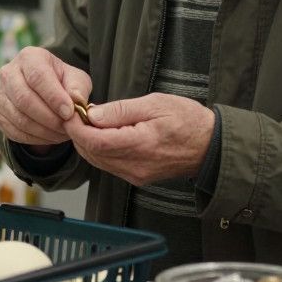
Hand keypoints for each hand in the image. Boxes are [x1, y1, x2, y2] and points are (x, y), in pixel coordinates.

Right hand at [0, 47, 91, 149]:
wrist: (44, 91)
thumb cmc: (62, 82)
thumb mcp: (76, 79)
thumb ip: (78, 88)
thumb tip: (75, 100)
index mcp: (29, 57)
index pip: (38, 77)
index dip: (54, 97)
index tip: (70, 112)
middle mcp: (9, 73)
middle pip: (24, 99)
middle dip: (49, 118)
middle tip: (67, 127)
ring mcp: (0, 94)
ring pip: (19, 118)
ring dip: (44, 131)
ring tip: (62, 133)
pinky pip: (15, 131)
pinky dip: (36, 138)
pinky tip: (51, 136)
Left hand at [66, 93, 214, 186]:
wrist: (210, 146)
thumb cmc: (187, 120)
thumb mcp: (155, 104)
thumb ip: (121, 110)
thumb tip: (93, 115)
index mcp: (140, 144)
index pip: (95, 142)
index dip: (77, 127)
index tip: (71, 112)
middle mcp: (135, 166)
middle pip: (92, 153)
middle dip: (79, 134)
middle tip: (78, 114)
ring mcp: (136, 175)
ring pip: (98, 161)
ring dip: (88, 142)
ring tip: (91, 122)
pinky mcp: (137, 178)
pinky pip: (109, 166)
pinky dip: (100, 151)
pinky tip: (104, 135)